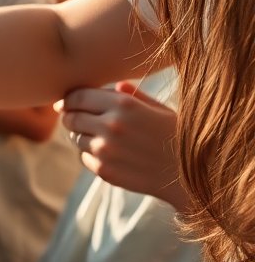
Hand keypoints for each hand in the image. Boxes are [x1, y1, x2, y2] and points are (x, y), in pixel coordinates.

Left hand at [57, 82, 189, 210]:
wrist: (193, 175)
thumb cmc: (178, 137)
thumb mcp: (160, 110)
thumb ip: (133, 96)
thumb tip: (115, 86)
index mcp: (124, 105)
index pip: (77, 96)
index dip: (69, 99)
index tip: (68, 102)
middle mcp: (111, 125)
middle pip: (70, 117)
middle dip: (71, 116)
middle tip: (78, 118)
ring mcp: (105, 150)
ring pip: (76, 137)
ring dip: (82, 135)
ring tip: (102, 136)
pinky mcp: (104, 170)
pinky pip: (84, 157)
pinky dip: (91, 154)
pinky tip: (111, 154)